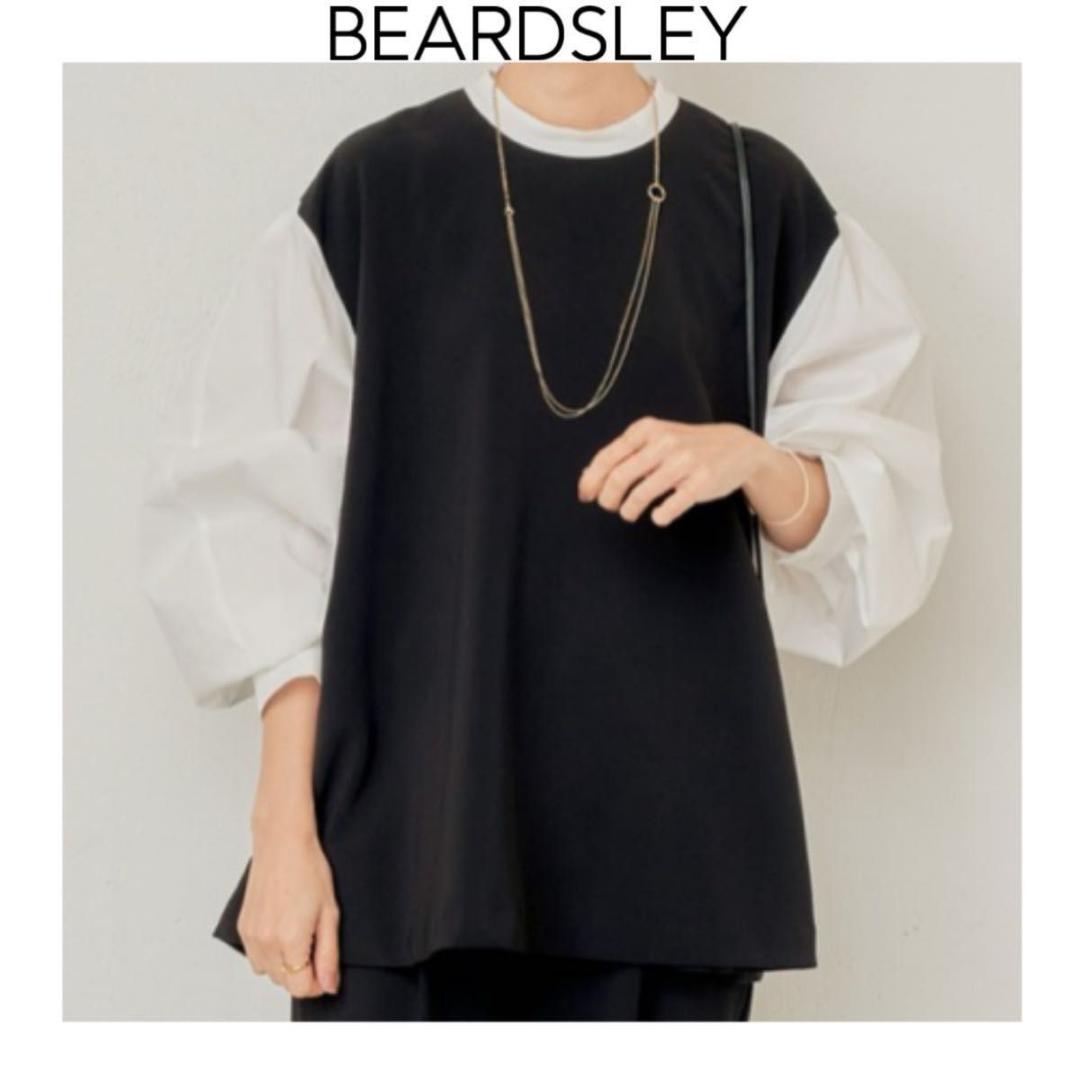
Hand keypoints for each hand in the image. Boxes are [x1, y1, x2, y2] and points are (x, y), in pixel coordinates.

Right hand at [237, 676, 339, 997]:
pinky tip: (284, 929)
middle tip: (318, 946)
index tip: (327, 970)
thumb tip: (330, 985)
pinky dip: (270, 952)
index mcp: (288, 941)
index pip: (301, 986)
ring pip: (268, 970)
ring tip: (301, 935)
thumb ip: (329, 953)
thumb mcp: (329, 911)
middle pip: (284, 981)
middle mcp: (265, 942)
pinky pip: (255, 955)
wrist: (283, 840)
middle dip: (303, 973)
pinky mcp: (243, 925)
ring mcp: (250, 934)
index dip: (318, 982)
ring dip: (285, 964)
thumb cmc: (309, 868)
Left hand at [577, 416, 768, 526]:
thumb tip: (587, 476)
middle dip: (608, 499)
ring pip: (641, 493)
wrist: (736, 446)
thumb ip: (623, 455)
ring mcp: (684, 462)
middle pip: (619, 477)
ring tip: (629, 513)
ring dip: (629, 510)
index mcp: (647, 430)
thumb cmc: (688, 446)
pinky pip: (671, 506)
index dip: (591, 481)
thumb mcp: (655, 440)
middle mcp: (664, 443)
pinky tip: (658, 516)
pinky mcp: (702, 481)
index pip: (608, 457)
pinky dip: (660, 516)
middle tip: (610, 507)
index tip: (586, 496)